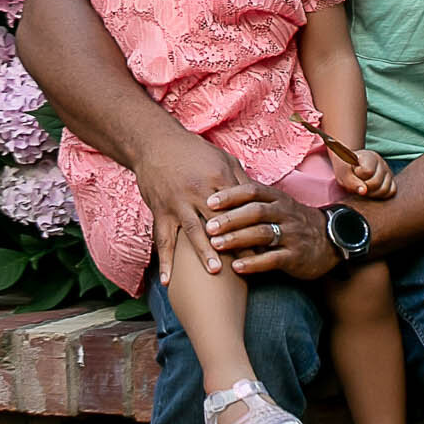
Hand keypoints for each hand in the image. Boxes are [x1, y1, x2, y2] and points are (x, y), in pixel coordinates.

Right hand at [134, 131, 253, 286]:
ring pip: (194, 231)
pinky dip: (166, 261)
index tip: (267, 242)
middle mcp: (199, 191)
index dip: (254, 223)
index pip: (240, 205)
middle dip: (236, 242)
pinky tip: (170, 281)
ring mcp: (178, 203)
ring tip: (216, 272)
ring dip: (204, 251)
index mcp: (218, 178)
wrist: (155, 143)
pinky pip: (163, 239)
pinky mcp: (161, 211)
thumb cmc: (193, 150)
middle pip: (221, 221)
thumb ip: (241, 180)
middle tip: (251, 263)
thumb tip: (261, 198)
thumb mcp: (222, 158)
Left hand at [204, 180, 338, 280]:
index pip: (253, 191)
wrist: (330, 240)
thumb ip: (255, 200)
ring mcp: (292, 235)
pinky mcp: (296, 256)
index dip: (231, 196)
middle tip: (209, 227)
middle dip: (231, 219)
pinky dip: (254, 263)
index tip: (209, 202)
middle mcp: (285, 214)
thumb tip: (221, 190)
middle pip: (256, 212)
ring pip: (263, 234)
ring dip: (238, 239)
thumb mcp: (279, 205)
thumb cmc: (294, 222)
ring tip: (217, 245)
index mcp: (278, 199)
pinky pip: (273, 259)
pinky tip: (237, 267)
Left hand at [334, 148, 395, 198]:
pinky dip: (381, 195)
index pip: (367, 171)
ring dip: (372, 193)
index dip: (357, 176)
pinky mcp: (391, 181)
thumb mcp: (343, 173)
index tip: (352, 172)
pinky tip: (371, 192)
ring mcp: (388, 172)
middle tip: (357, 184)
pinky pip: (391, 192)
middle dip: (364, 187)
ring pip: (385, 189)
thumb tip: (364, 191)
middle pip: (377, 182)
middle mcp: (382, 163)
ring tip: (363, 188)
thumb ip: (352, 182)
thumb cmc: (346, 168)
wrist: (350, 166)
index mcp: (370, 156)